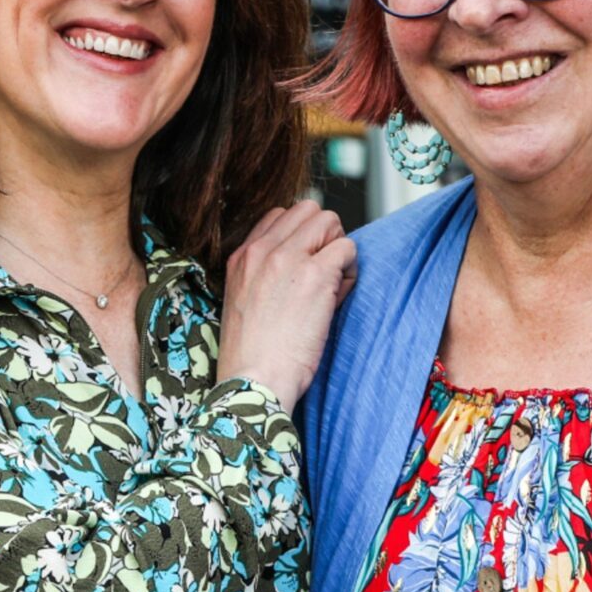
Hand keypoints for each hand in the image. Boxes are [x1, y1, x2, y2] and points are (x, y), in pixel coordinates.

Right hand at [219, 201, 357, 409]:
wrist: (252, 381)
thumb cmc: (251, 357)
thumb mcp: (244, 305)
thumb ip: (268, 277)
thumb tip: (310, 263)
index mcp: (241, 258)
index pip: (279, 216)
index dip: (301, 238)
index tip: (304, 268)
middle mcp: (261, 251)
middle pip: (308, 210)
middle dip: (323, 236)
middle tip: (324, 272)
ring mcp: (288, 259)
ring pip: (330, 221)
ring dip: (339, 248)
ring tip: (333, 285)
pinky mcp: (315, 274)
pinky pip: (347, 248)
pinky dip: (351, 270)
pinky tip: (339, 296)